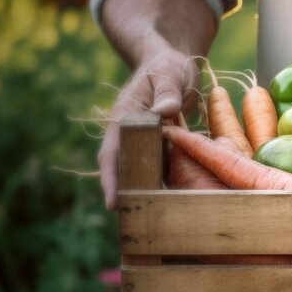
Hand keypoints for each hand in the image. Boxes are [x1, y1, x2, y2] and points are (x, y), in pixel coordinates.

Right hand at [98, 49, 199, 208]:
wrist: (173, 65)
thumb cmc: (167, 66)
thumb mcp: (169, 73)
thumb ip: (167, 91)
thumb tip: (165, 111)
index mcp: (125, 118)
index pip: (113, 152)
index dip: (111, 178)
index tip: (112, 203)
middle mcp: (131, 135)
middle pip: (125, 171)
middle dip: (128, 197)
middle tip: (135, 225)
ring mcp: (147, 143)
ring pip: (145, 174)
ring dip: (149, 195)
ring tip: (156, 224)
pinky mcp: (162, 147)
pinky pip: (164, 169)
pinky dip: (168, 185)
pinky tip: (180, 205)